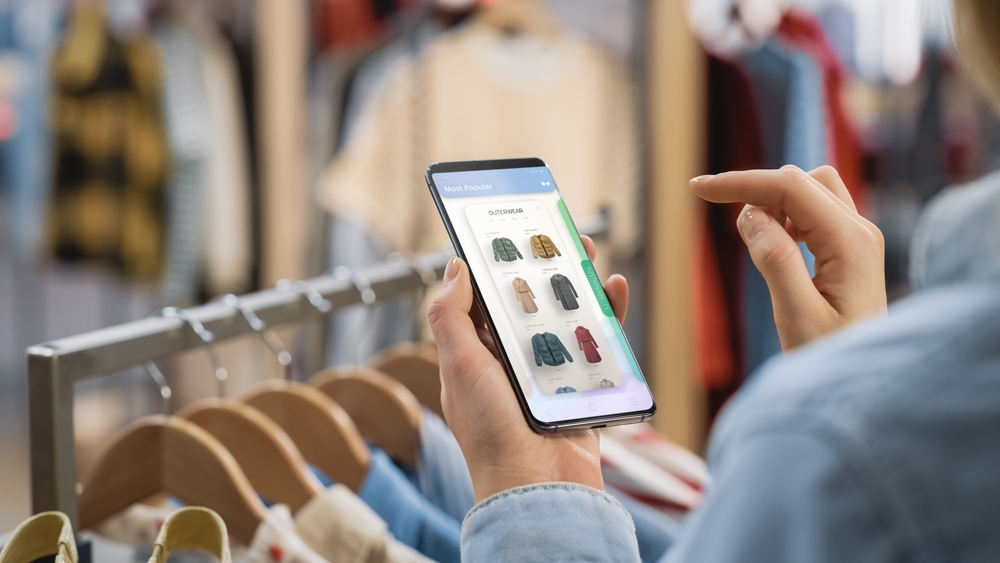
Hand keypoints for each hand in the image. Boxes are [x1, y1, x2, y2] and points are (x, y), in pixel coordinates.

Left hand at [428, 236, 628, 502]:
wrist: (537, 487)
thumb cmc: (491, 433)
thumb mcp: (460, 365)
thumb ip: (451, 316)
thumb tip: (453, 268)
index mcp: (478, 356)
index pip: (486, 301)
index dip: (496, 267)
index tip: (508, 235)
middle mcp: (513, 363)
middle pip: (530, 303)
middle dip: (542, 268)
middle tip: (555, 235)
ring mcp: (550, 375)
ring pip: (566, 317)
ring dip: (576, 282)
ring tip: (584, 250)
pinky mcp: (583, 387)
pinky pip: (598, 344)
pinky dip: (608, 315)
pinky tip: (612, 290)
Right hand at [691, 165, 886, 349]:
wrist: (863, 385)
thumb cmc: (830, 358)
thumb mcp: (797, 316)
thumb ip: (775, 261)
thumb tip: (750, 215)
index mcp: (850, 242)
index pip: (790, 187)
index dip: (742, 183)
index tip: (698, 188)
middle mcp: (860, 232)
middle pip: (800, 181)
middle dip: (757, 191)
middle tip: (731, 230)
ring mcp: (858, 240)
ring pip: (810, 190)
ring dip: (774, 203)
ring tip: (755, 242)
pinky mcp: (850, 251)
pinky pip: (815, 213)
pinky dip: (786, 217)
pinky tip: (774, 247)